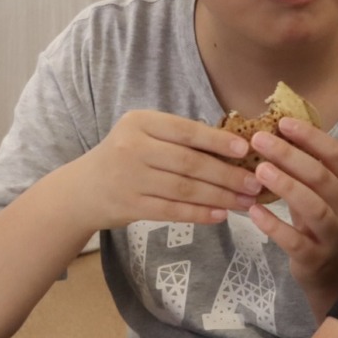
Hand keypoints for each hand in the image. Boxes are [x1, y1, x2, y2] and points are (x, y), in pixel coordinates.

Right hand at [64, 110, 263, 230]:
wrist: (83, 190)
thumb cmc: (124, 157)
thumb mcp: (143, 135)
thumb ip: (177, 137)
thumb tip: (232, 146)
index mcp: (140, 122)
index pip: (186, 131)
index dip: (218, 141)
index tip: (245, 151)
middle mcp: (133, 147)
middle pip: (189, 163)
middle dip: (227, 175)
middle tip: (255, 183)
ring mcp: (130, 178)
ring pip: (184, 189)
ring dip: (220, 197)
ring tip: (245, 201)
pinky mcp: (130, 206)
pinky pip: (173, 211)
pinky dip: (199, 214)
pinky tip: (220, 215)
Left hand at [242, 118, 337, 316]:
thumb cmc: (325, 222)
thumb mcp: (326, 193)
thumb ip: (310, 166)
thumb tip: (277, 129)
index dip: (311, 136)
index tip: (283, 122)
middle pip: (322, 177)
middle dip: (290, 156)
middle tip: (260, 140)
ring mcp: (334, 235)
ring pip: (313, 207)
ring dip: (285, 186)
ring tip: (258, 170)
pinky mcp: (315, 258)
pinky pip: (294, 241)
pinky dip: (273, 225)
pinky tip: (253, 211)